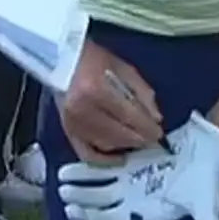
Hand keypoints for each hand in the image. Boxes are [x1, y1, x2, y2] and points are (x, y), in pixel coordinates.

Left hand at [57, 112, 218, 219]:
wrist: (208, 152)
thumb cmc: (206, 182)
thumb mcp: (207, 205)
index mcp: (146, 217)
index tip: (89, 219)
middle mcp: (132, 205)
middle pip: (99, 212)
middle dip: (82, 209)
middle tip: (68, 202)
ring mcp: (126, 185)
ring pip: (95, 191)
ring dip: (78, 189)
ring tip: (62, 181)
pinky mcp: (125, 165)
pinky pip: (99, 170)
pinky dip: (84, 170)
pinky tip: (67, 168)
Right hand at [58, 41, 164, 163]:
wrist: (60, 59)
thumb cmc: (93, 60)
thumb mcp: (123, 68)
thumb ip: (141, 92)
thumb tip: (156, 118)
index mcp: (97, 90)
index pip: (129, 116)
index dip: (147, 128)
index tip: (159, 134)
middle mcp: (82, 110)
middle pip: (118, 133)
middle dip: (139, 139)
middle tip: (152, 139)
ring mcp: (72, 123)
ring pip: (105, 144)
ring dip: (125, 145)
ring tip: (137, 141)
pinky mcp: (67, 130)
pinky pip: (86, 153)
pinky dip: (104, 159)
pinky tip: (119, 158)